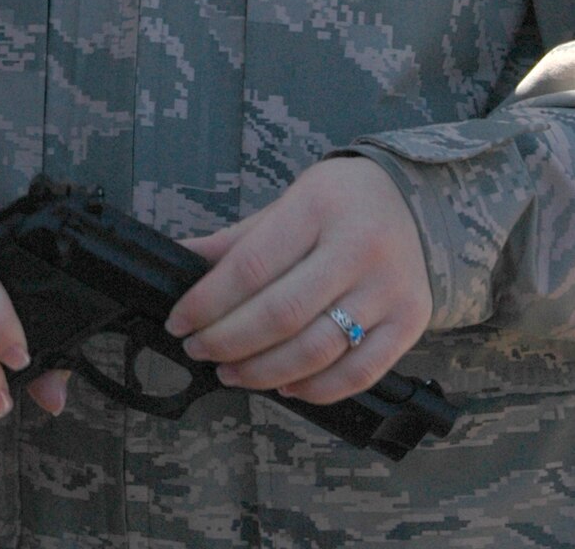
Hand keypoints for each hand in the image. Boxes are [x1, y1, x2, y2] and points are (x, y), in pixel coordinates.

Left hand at [163, 157, 432, 404]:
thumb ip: (238, 240)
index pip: (251, 266)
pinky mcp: (410, 323)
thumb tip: (181, 259)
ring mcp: (388, 290)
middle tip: (198, 350)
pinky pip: (360, 373)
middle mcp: (358, 249)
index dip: (207, 301)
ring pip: (318, 350)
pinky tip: (284, 386)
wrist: (410, 200)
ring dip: (264, 371)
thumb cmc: (336, 200)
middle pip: (282, 314)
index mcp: (317, 208)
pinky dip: (317, 389)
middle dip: (229, 340)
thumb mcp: (286, 202)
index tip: (179, 321)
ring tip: (230, 372)